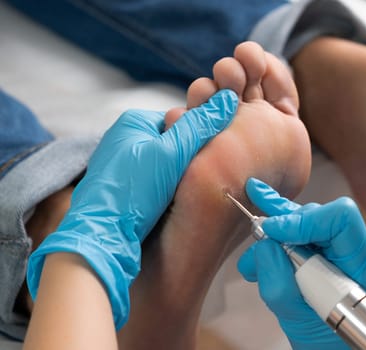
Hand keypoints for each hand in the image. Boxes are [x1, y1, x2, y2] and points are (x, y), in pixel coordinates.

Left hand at [27, 89, 237, 328]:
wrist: (101, 239)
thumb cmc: (131, 192)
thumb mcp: (171, 154)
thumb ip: (200, 127)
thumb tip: (228, 98)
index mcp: (134, 121)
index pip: (182, 120)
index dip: (201, 138)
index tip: (210, 157)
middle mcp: (125, 139)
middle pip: (175, 143)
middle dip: (189, 160)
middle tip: (195, 179)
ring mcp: (123, 165)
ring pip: (167, 166)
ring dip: (179, 178)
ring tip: (180, 195)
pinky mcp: (123, 188)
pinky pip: (155, 183)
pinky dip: (166, 192)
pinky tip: (167, 205)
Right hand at [238, 178, 365, 348]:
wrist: (336, 348)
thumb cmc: (328, 342)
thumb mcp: (298, 321)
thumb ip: (280, 285)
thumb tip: (265, 246)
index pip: (341, 219)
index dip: (303, 220)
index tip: (272, 231)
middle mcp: (361, 248)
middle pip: (319, 215)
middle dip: (283, 226)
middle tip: (255, 235)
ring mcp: (348, 246)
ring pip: (307, 219)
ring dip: (276, 235)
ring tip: (252, 259)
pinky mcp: (333, 247)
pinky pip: (303, 230)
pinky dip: (279, 240)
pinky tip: (261, 251)